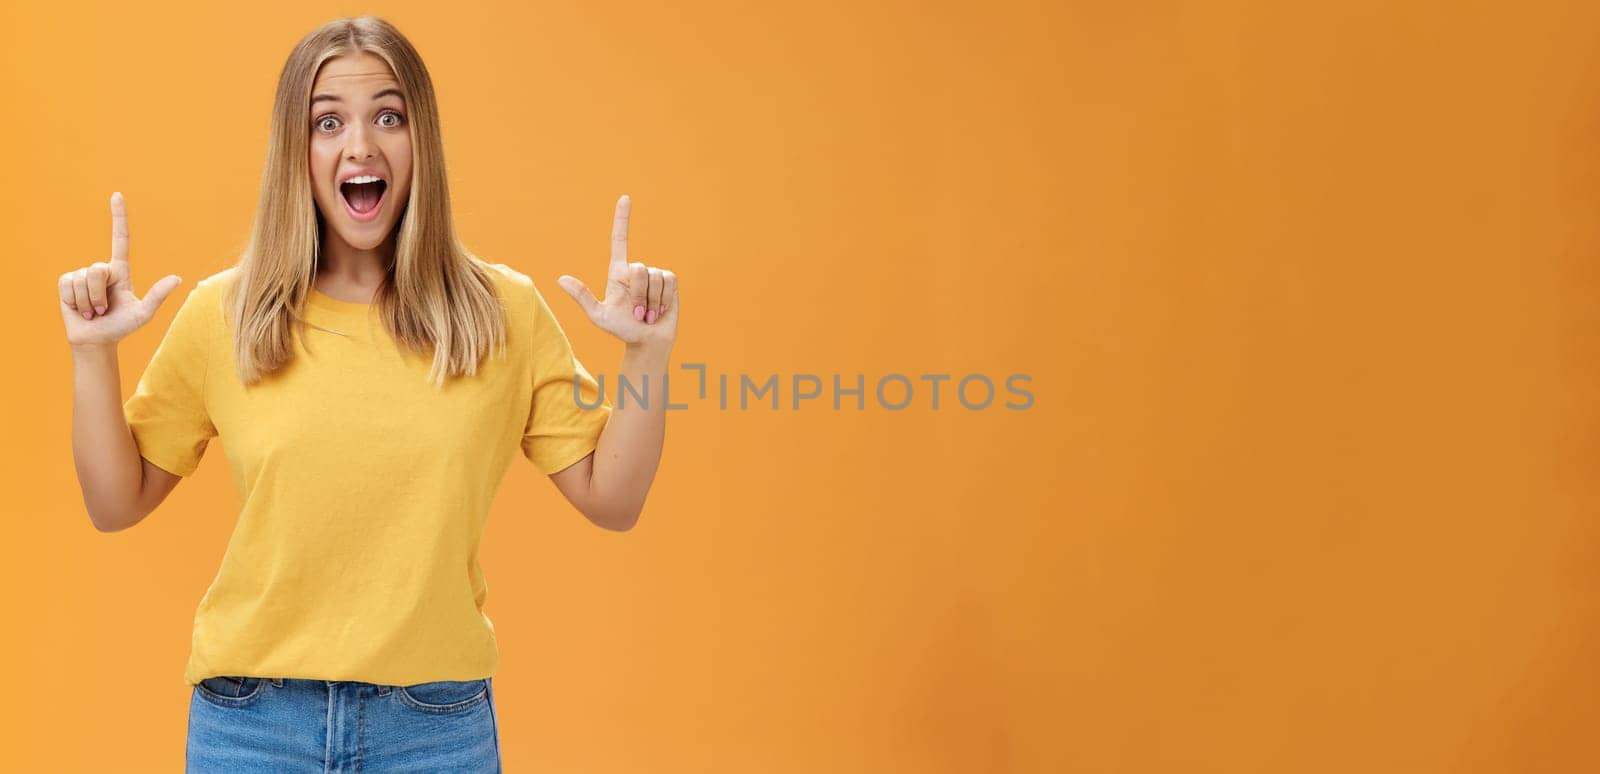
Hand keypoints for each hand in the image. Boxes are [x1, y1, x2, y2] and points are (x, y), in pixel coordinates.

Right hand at [58, 192, 182, 350]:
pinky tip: (79, 309)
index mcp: (121, 271)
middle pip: (98, 270)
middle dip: (100, 295)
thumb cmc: (122, 326)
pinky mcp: (66, 283)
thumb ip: (158, 296)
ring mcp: (82, 275)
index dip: (118, 217)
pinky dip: (75, 301)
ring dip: (89, 301)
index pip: (120, 239)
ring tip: (94, 311)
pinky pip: (69, 285)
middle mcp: (101, 269)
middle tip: (104, 310)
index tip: (117, 195)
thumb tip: (177, 278)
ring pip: (83, 279)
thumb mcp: (143, 314)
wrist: (97, 340)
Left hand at [556, 194, 678, 347]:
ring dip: (650, 302)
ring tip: (647, 315)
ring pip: (654, 278)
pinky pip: (668, 282)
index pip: (620, 240)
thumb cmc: (622, 330)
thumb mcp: (599, 316)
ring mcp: (654, 275)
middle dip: (638, 296)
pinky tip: (659, 311)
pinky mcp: (670, 282)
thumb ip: (583, 298)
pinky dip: (663, 300)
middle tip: (636, 314)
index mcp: (617, 273)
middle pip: (638, 269)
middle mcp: (636, 270)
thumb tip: (561, 279)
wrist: (647, 342)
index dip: (622, 219)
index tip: (625, 198)